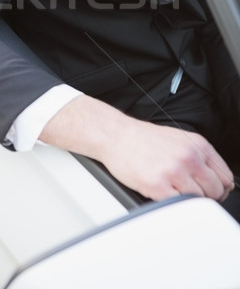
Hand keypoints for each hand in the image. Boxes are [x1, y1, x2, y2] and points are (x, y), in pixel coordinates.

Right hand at [40, 95, 234, 201]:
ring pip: (199, 200)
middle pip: (216, 191)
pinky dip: (173, 205)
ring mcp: (174, 171)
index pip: (225, 176)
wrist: (115, 135)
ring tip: (173, 192)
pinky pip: (178, 205)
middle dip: (206, 197)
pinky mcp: (158, 185)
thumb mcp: (178, 139)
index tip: (210, 192)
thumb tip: (214, 179)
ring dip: (188, 201)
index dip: (220, 189)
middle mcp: (189, 156)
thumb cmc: (142, 139)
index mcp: (197, 145)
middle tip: (190, 195)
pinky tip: (163, 195)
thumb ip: (198, 156)